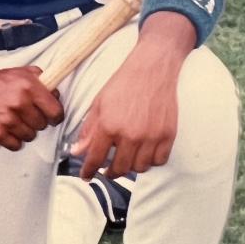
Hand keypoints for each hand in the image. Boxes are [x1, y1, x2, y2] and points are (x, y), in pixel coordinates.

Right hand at [0, 63, 63, 149]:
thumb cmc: (2, 80)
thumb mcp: (26, 73)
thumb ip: (44, 83)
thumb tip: (56, 96)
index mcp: (29, 87)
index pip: (55, 112)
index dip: (56, 116)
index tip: (52, 116)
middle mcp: (19, 103)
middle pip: (42, 125)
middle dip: (38, 121)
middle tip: (29, 115)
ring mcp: (6, 119)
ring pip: (30, 136)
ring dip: (26, 131)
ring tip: (18, 121)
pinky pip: (15, 145)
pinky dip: (14, 140)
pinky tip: (10, 130)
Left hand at [71, 25, 190, 177]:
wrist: (152, 68)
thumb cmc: (123, 83)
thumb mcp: (99, 103)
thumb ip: (88, 130)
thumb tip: (77, 152)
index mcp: (109, 126)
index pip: (95, 158)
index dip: (88, 170)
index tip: (87, 175)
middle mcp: (130, 135)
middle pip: (119, 169)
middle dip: (111, 172)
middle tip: (108, 169)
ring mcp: (151, 137)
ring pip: (140, 168)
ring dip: (131, 166)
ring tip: (127, 157)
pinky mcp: (168, 135)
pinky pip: (159, 161)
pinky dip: (151, 160)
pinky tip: (145, 152)